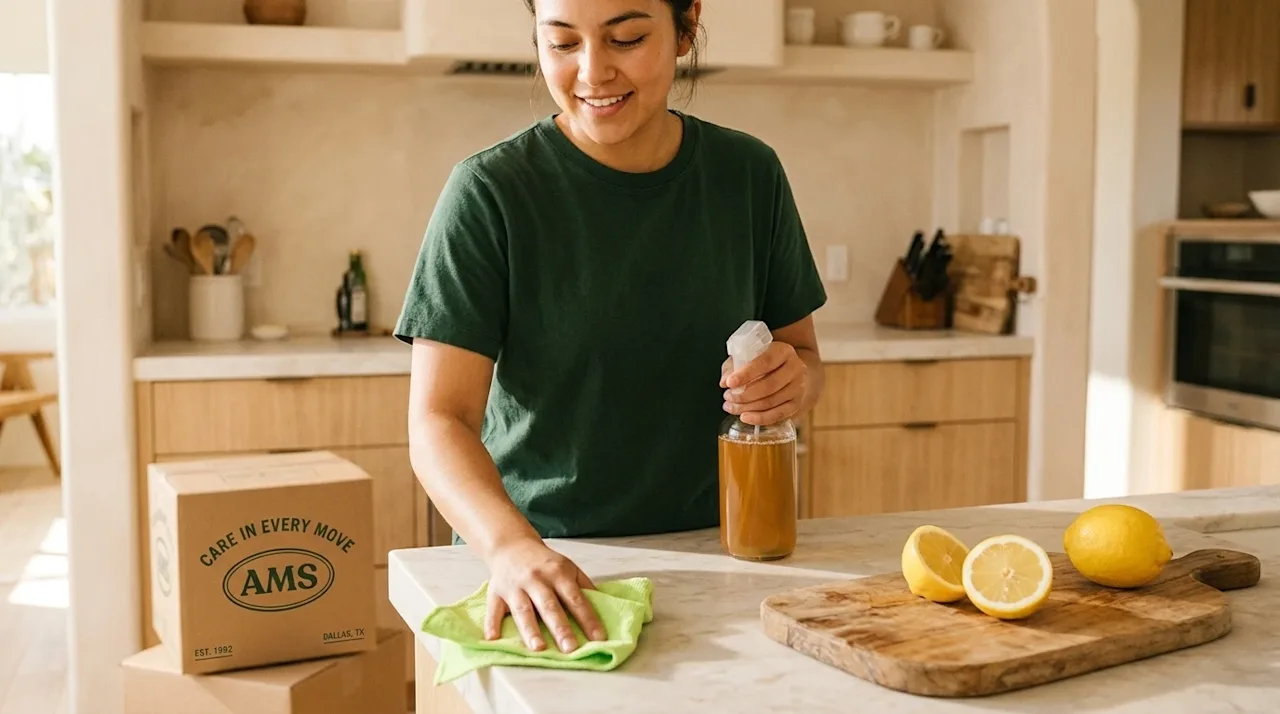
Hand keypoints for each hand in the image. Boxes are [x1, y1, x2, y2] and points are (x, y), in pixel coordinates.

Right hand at [484, 537, 607, 652]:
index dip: (588, 618)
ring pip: (523, 610)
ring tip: (538, 648)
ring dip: (530, 630)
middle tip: (571, 648)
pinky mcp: (496, 592)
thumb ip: (584, 586)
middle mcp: (536, 579)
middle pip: (550, 606)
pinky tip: (493, 639)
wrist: (512, 545)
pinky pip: (494, 609)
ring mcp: (515, 586)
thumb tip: (602, 606)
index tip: (598, 638)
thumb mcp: (568, 567)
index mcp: (558, 573)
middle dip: (561, 628)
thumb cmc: (543, 562)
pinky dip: (492, 624)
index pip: (575, 598)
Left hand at [720, 341, 806, 424]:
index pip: (765, 362)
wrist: (792, 373)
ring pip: (771, 401)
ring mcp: (798, 387)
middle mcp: (795, 368)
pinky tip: (745, 417)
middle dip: (744, 394)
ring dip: (748, 407)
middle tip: (728, 397)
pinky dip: (760, 418)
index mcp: (784, 351)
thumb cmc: (766, 364)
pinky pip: (778, 414)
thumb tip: (724, 382)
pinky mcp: (797, 404)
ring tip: (731, 407)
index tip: (729, 383)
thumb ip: (734, 366)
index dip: (746, 373)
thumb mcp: (750, 357)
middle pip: (769, 385)